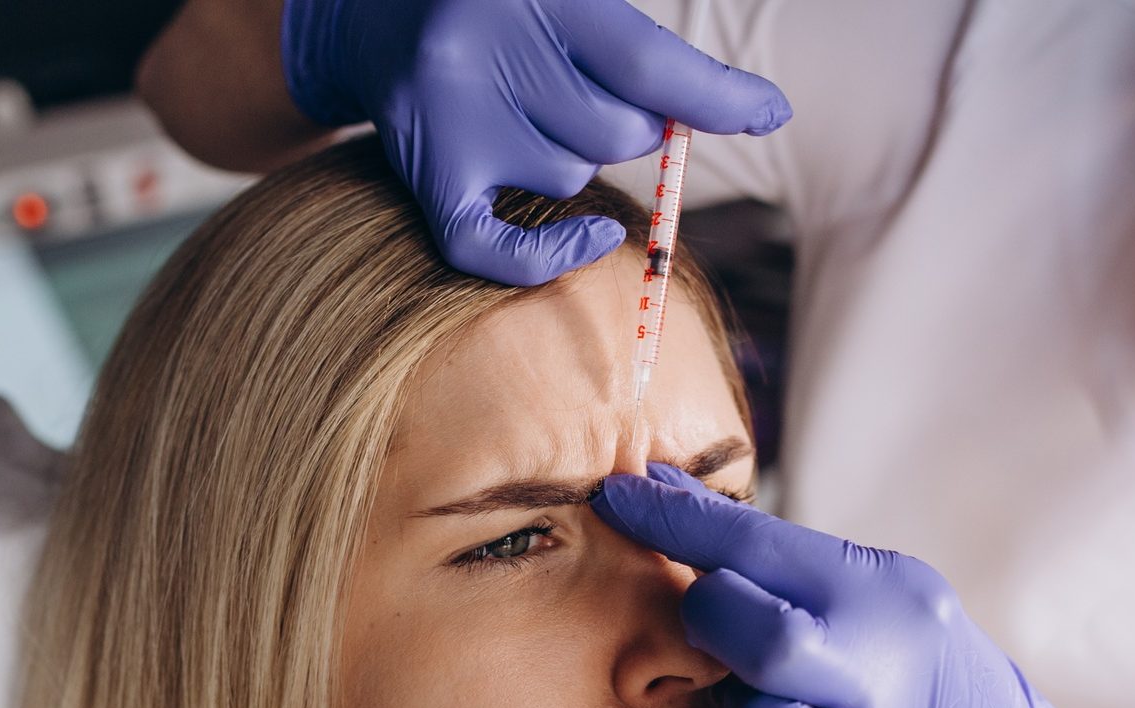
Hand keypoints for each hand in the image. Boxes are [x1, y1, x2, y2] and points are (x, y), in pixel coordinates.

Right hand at [280, 0, 790, 284]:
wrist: (367, 13)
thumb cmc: (494, 4)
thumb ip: (626, 44)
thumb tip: (715, 113)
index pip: (645, 61)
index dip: (715, 95)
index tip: (766, 111)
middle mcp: (482, 52)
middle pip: (615, 131)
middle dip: (630, 122)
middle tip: (583, 89)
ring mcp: (449, 121)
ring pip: (571, 176)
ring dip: (571, 157)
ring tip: (523, 110)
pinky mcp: (425, 177)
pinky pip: (497, 251)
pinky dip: (551, 256)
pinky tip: (591, 237)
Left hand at [592, 463, 1109, 707]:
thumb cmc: (876, 648)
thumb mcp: (833, 580)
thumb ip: (742, 542)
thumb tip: (650, 482)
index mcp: (870, 593)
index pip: (759, 548)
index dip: (677, 522)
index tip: (614, 497)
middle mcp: (881, 672)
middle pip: (777, 647)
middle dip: (718, 632)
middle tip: (706, 633)